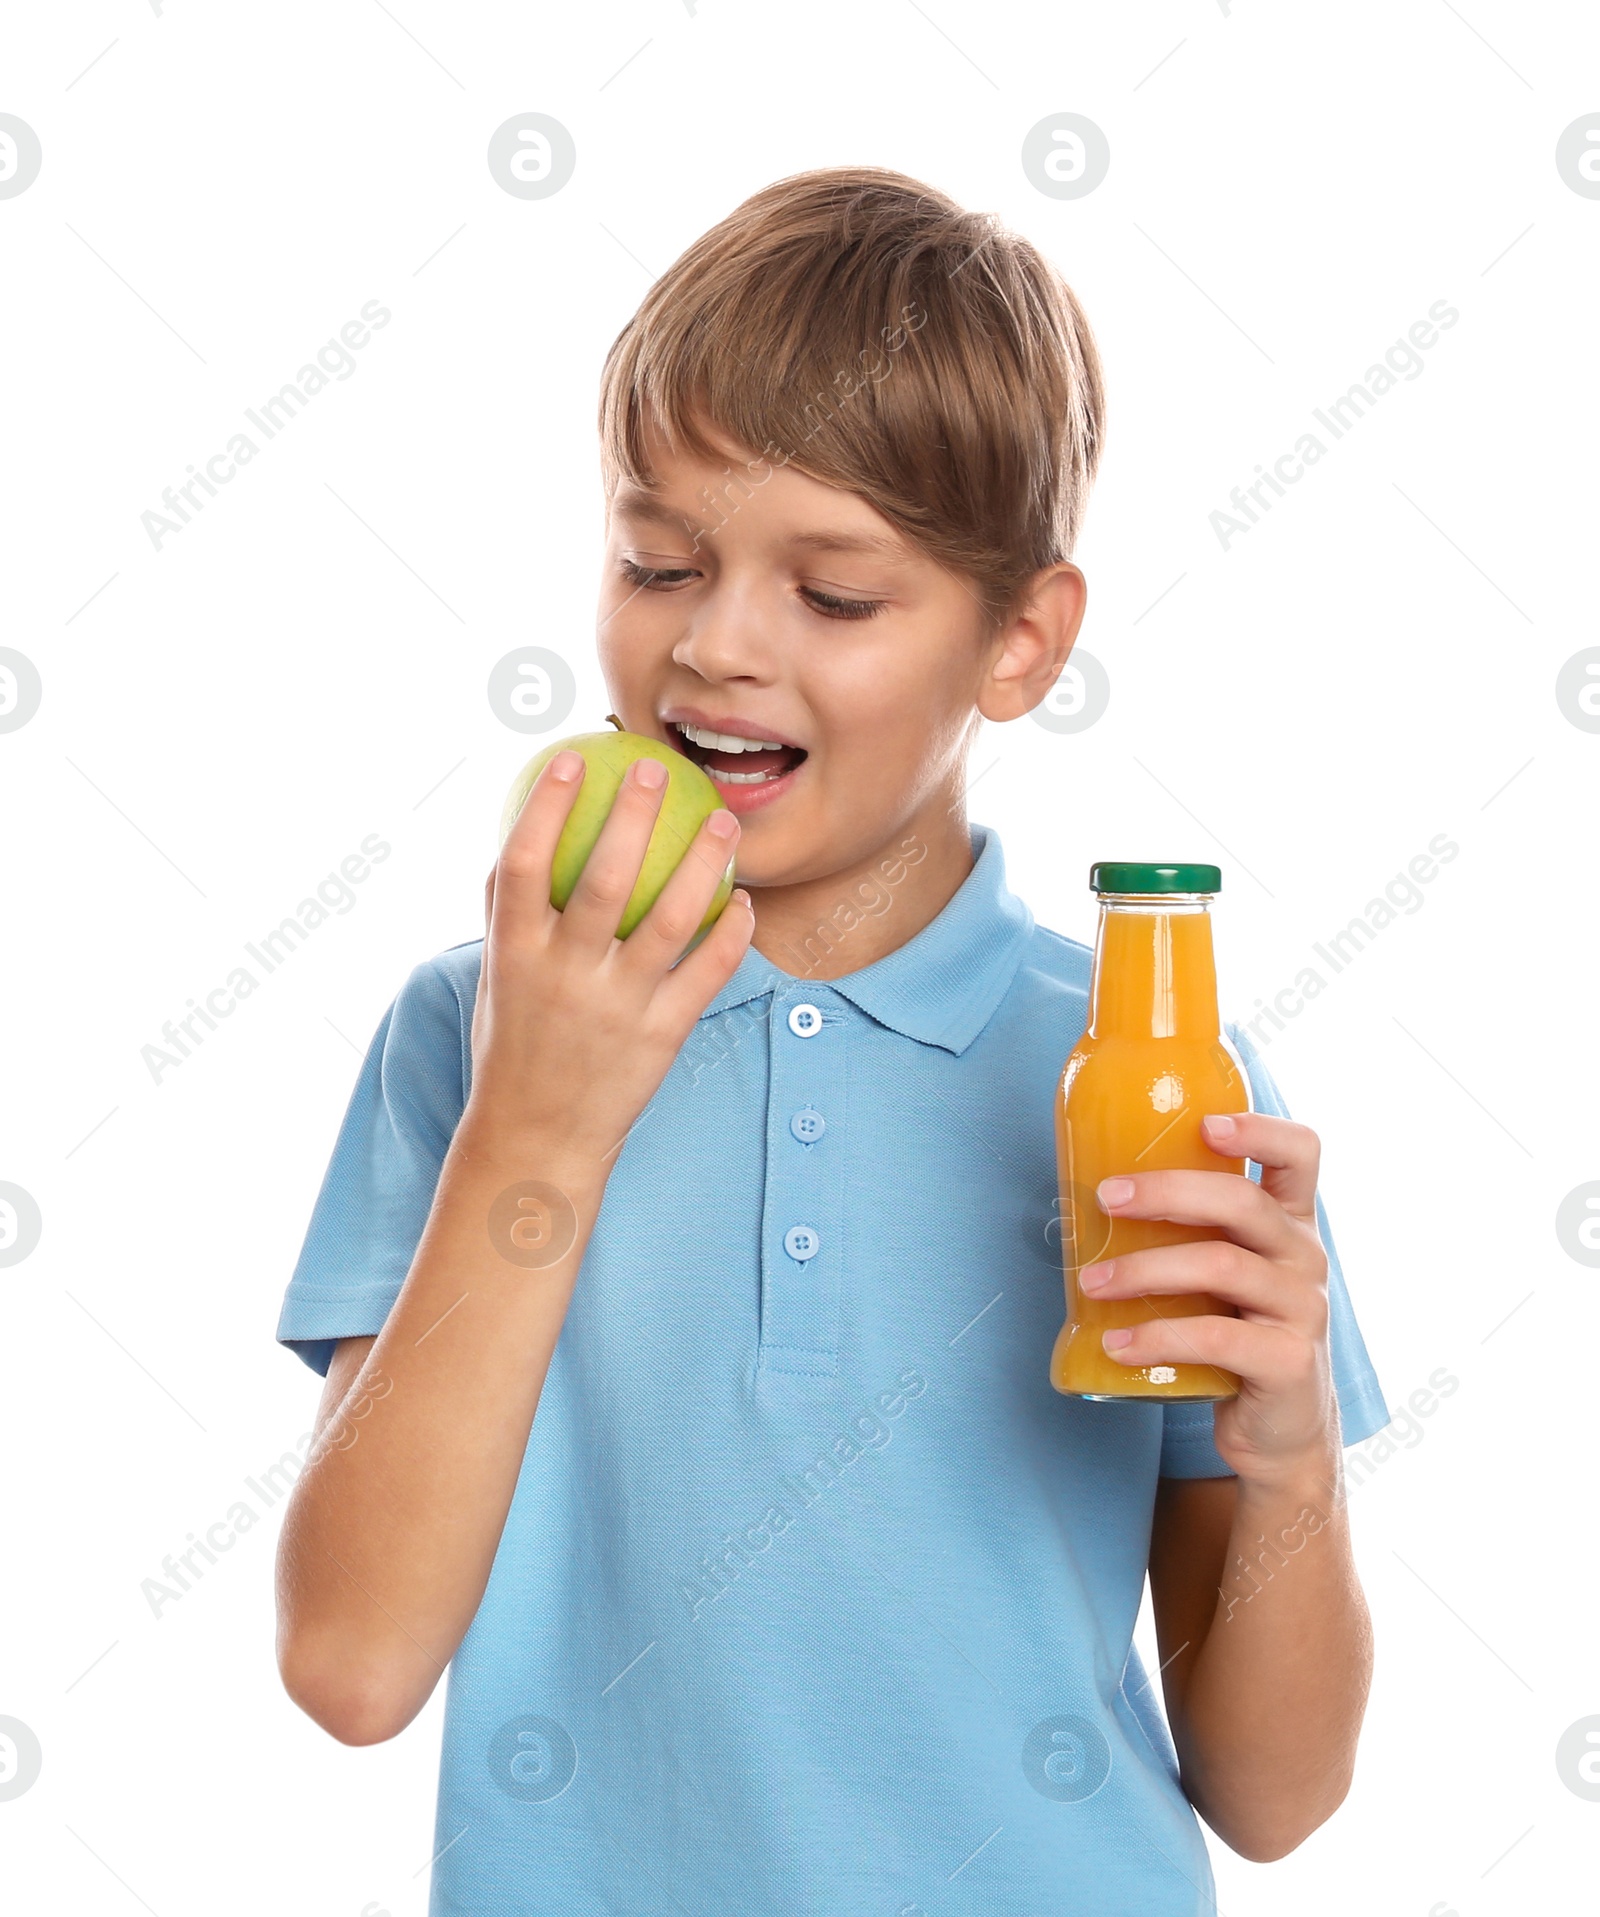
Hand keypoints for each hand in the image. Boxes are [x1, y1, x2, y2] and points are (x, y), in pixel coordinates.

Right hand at [465, 750, 754, 1164]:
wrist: (537, 1137)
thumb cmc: (515, 1044)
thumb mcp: (496, 978)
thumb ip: (507, 909)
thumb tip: (520, 830)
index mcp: (515, 955)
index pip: (525, 862)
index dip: (546, 805)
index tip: (572, 758)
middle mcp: (565, 976)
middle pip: (605, 878)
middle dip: (633, 815)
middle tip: (658, 771)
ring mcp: (616, 1007)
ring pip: (672, 919)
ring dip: (704, 863)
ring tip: (724, 824)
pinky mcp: (661, 1036)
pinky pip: (707, 972)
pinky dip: (732, 933)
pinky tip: (744, 902)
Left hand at [1077, 1112, 1337, 1485]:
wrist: (1280, 1431)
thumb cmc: (1234, 1333)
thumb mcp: (1223, 1274)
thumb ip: (1186, 1234)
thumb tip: (1079, 1199)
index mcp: (1290, 1222)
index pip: (1300, 1154)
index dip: (1259, 1129)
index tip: (1203, 1124)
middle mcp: (1304, 1257)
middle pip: (1242, 1202)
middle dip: (1167, 1192)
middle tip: (1105, 1198)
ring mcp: (1302, 1309)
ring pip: (1222, 1266)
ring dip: (1144, 1269)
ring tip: (1090, 1281)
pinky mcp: (1288, 1362)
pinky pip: (1215, 1338)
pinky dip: (1156, 1337)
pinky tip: (1117, 1342)